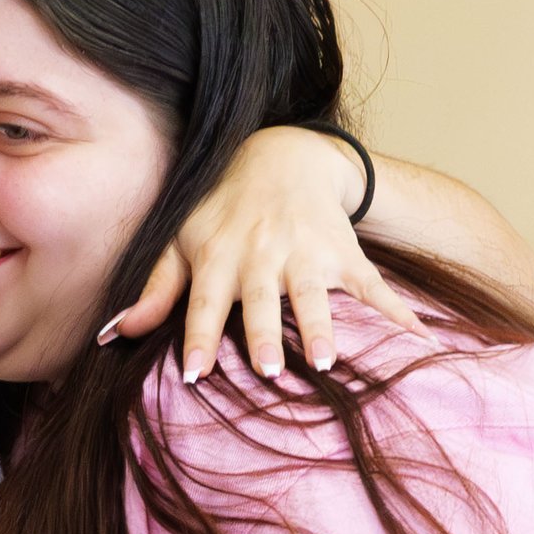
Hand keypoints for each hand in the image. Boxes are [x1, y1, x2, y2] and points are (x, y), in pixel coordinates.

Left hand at [109, 125, 428, 377]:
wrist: (282, 157)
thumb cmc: (220, 209)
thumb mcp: (181, 239)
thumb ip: (154, 288)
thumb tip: (112, 332)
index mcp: (218, 259)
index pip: (202, 306)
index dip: (197, 340)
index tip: (194, 376)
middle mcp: (261, 257)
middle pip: (261, 302)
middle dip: (264, 335)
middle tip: (269, 371)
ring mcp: (307, 255)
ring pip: (315, 294)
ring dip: (322, 326)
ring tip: (330, 360)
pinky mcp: (344, 253)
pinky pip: (372, 286)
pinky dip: (399, 313)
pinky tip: (421, 342)